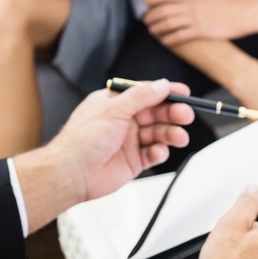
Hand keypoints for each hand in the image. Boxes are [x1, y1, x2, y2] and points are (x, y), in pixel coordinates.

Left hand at [56, 79, 194, 200]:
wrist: (72, 173)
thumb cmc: (82, 139)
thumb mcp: (113, 110)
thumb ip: (140, 97)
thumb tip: (161, 85)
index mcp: (115, 102)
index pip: (146, 93)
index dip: (166, 92)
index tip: (184, 93)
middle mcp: (123, 120)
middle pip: (156, 113)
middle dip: (172, 113)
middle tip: (186, 115)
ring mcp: (129, 140)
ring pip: (157, 133)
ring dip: (170, 133)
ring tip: (179, 137)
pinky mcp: (133, 161)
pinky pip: (153, 154)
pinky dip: (160, 152)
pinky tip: (159, 152)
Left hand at [143, 0, 257, 45]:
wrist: (246, 13)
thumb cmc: (230, 4)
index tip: (145, 2)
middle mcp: (191, 5)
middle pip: (164, 10)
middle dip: (152, 15)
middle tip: (145, 20)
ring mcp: (195, 18)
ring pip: (169, 23)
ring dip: (157, 28)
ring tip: (151, 31)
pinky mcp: (201, 31)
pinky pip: (180, 36)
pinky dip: (170, 39)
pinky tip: (165, 42)